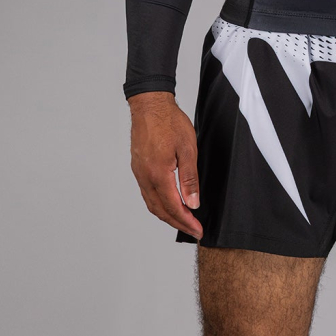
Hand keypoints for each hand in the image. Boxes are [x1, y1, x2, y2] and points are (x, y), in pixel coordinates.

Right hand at [127, 92, 203, 240]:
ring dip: (167, 215)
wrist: (150, 105)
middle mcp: (145, 177)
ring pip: (152, 203)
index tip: (197, 230)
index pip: (173, 207)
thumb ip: (190, 178)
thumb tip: (193, 203)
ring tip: (182, 220)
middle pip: (160, 210)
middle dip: (177, 223)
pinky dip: (158, 204)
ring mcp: (139, 173)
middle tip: (192, 230)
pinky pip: (147, 193)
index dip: (186, 221)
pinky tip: (167, 202)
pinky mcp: (138, 168)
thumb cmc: (169, 122)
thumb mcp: (188, 148)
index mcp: (158, 174)